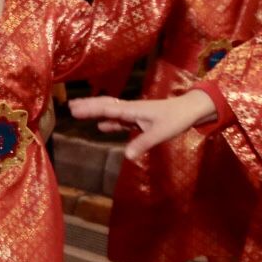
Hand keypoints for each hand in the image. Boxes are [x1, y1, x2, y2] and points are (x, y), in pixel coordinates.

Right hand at [67, 89, 216, 160]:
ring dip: (95, 111)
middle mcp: (131, 109)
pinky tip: (102, 126)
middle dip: (88, 106)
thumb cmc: (176, 118)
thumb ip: (143, 143)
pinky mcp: (140, 119)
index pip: (107, 109)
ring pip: (110, 111)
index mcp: (132, 109)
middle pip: (105, 106)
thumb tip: (126, 156)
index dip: (90, 109)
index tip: (74, 110)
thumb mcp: (160, 133)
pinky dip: (109, 121)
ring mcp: (135, 113)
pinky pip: (120, 119)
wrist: (191, 110)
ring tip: (79, 112)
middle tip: (70, 106)